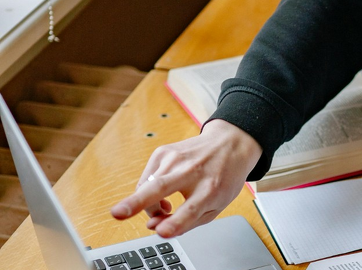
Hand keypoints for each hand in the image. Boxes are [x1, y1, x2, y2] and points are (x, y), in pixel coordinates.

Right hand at [110, 119, 261, 237]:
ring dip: (147, 205)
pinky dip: (149, 191)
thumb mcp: (216, 206)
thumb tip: (153, 227)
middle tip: (118, 213)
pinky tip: (166, 190)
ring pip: (146, 187)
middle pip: (160, 188)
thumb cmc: (222, 179)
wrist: (229, 144)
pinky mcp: (162, 151)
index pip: (190, 210)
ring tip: (165, 207)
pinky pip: (145, 180)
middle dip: (137, 203)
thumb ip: (187, 222)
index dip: (175, 223)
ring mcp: (175, 158)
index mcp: (210, 189)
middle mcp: (192, 171)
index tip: (162, 231)